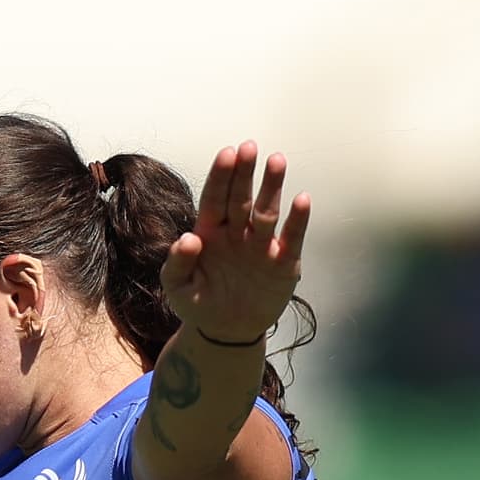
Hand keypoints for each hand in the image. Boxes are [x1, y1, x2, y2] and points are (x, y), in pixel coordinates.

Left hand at [160, 143, 311, 350]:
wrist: (225, 332)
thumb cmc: (198, 303)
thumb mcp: (177, 288)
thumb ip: (176, 263)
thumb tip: (189, 238)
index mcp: (210, 231)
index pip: (215, 198)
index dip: (221, 176)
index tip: (227, 153)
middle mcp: (237, 232)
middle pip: (242, 197)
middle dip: (245, 172)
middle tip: (249, 147)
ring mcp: (261, 245)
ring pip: (268, 210)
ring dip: (272, 186)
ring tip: (277, 161)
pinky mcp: (283, 262)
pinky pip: (291, 237)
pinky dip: (298, 220)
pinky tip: (302, 199)